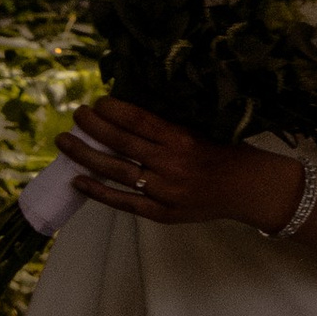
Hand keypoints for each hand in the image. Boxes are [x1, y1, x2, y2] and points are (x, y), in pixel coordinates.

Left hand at [66, 96, 297, 231]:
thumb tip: (123, 113)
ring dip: (87, 155)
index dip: (112, 110)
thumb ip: (166, 127)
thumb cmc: (226, 153)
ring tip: (66, 142)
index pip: (138, 120)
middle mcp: (171, 163)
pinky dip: (99, 191)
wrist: (250, 189)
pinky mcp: (162, 213)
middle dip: (93, 127)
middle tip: (76, 115)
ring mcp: (165, 191)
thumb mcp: (201, 130)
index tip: (97, 102)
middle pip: (121, 142)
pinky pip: (124, 202)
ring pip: (117, 171)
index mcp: (183, 138)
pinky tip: (78, 180)